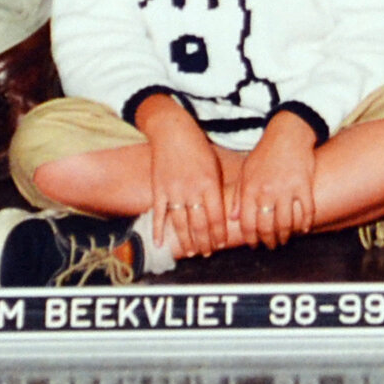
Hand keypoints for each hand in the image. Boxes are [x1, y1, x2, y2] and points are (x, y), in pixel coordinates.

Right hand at [139, 98, 232, 257]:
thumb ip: (217, 188)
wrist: (172, 130)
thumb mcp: (214, 164)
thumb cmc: (197, 147)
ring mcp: (174, 191)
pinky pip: (159, 214)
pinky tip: (160, 244)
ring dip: (186, 241)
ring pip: (180, 224)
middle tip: (207, 253)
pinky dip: (158, 230)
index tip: (221, 243)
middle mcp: (192, 190)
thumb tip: (225, 211)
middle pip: (199, 224)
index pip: (216, 217)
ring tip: (191, 252)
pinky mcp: (159, 189)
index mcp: (209, 183)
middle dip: (204, 242)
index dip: (219, 233)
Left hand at [231, 114, 317, 246]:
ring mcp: (286, 189)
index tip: (254, 245)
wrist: (287, 134)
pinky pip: (306, 211)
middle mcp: (267, 191)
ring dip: (285, 236)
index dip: (250, 238)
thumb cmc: (265, 153)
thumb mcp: (246, 171)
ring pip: (286, 223)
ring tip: (285, 239)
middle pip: (266, 227)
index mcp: (250, 188)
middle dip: (268, 241)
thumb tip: (233, 218)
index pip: (247, 223)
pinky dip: (305, 224)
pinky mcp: (304, 185)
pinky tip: (303, 229)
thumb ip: (238, 195)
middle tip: (271, 245)